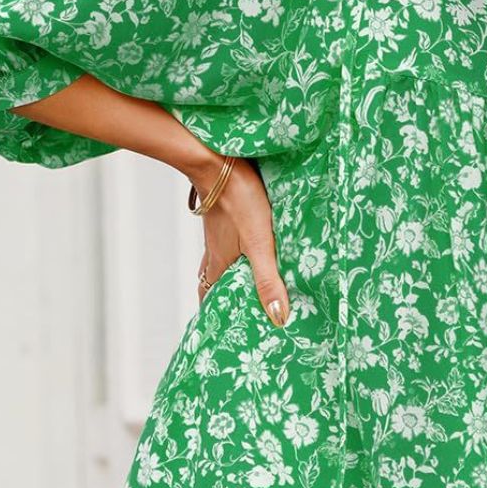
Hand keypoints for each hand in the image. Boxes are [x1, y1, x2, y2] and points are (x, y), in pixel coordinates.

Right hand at [189, 154, 289, 325]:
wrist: (219, 160)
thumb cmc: (240, 200)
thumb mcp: (260, 243)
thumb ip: (268, 280)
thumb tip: (278, 318)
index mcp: (220, 263)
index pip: (208, 295)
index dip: (212, 312)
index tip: (217, 327)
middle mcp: (215, 250)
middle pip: (212, 280)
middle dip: (221, 296)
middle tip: (235, 309)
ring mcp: (218, 232)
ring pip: (219, 260)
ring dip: (227, 273)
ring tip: (244, 283)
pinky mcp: (224, 214)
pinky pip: (225, 240)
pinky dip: (233, 252)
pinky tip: (247, 247)